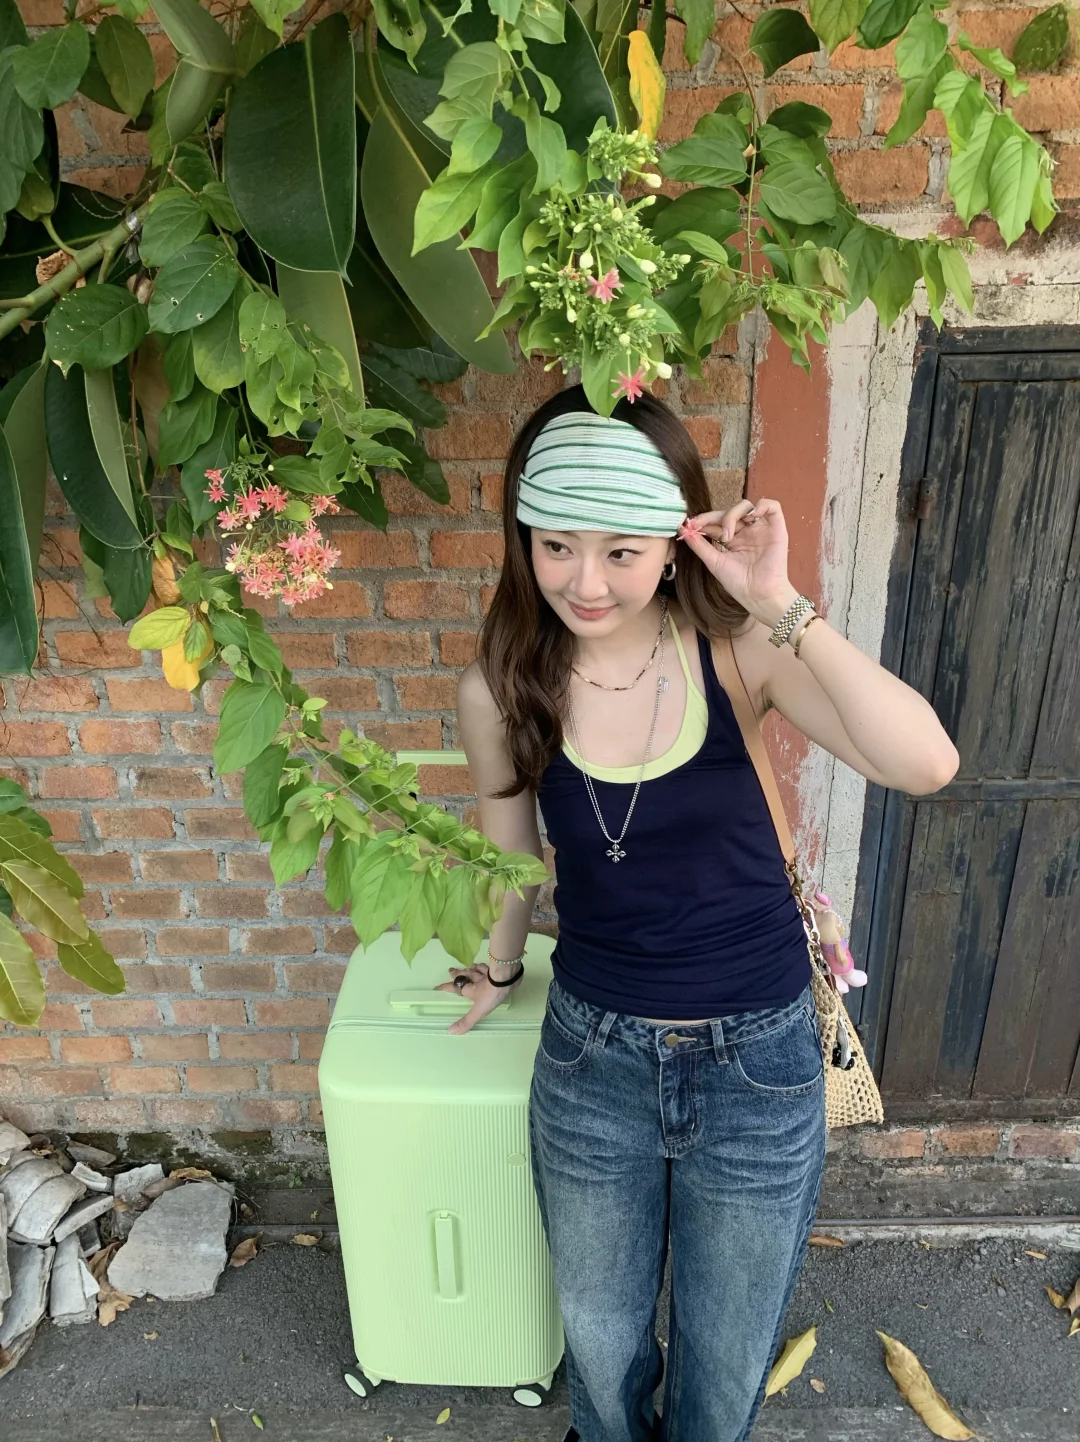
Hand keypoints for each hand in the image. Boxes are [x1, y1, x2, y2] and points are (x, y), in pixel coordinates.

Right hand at [434, 962, 523, 1034]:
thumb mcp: (478, 1010)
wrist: (506, 979)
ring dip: (470, 969)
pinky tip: (484, 965)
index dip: (445, 987)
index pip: (454, 988)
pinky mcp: (495, 971)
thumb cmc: (491, 994)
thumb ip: (466, 1021)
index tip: (437, 987)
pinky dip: (483, 966)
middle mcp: (475, 980)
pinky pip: (487, 967)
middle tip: (450, 970)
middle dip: (456, 974)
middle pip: (464, 976)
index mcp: (469, 990)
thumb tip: (451, 1031)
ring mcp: (485, 974)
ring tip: (467, 967)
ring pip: (475, 970)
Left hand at [677, 498, 797, 629]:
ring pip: (746, 506)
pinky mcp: (777, 529)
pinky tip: (752, 516)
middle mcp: (746, 532)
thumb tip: (682, 529)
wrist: (759, 596)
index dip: (704, 519)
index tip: (690, 524)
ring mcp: (761, 530)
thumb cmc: (739, 584)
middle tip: (703, 526)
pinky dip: (763, 505)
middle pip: (729, 511)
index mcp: (733, 539)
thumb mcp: (714, 562)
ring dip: (732, 514)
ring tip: (727, 535)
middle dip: (713, 517)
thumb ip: (699, 545)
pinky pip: (773, 507)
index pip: (717, 521)